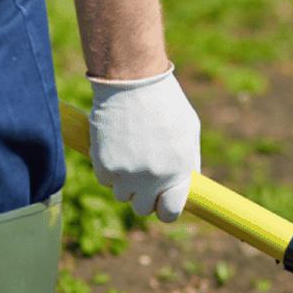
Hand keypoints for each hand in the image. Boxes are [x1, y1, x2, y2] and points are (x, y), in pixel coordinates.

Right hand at [87, 66, 199, 221]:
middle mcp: (152, 179)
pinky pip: (105, 179)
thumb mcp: (188, 131)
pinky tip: (115, 142)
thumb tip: (186, 185)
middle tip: (141, 175)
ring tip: (129, 150)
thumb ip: (187, 162)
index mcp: (177, 172)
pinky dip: (108, 165)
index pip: (170, 212)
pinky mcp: (104, 166)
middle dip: (142, 195)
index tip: (161, 200)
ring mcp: (126, 175)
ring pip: (121, 194)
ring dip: (124, 180)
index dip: (165, 208)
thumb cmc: (164, 102)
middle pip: (141, 208)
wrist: (132, 80)